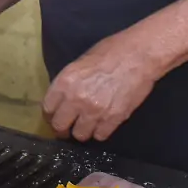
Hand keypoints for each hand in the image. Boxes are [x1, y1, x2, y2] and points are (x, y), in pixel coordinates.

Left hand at [42, 32, 162, 141]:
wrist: (140, 55)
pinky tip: (103, 123)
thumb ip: (69, 82)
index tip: (55, 116)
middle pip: (60, 126)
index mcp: (65, 82)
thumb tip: (63, 97)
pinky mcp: (114, 119)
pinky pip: (100, 136)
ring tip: (88, 124)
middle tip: (68, 126)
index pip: (47, 108)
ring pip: (80, 135)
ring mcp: (95, 111)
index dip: (50, 115)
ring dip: (83, 131)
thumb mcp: (81, 62)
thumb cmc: (111, 51)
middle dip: (63, 128)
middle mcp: (76, 99)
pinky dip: (100, 131)